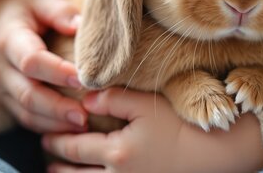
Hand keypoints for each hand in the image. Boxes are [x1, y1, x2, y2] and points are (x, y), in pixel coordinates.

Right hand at [0, 0, 86, 132]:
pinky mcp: (5, 101)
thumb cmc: (17, 10)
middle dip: (57, 108)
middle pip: (28, 95)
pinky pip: (25, 120)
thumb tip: (80, 25)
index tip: (83, 77)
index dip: (57, 71)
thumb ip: (59, 11)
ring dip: (55, 123)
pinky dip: (47, 128)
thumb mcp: (36, 0)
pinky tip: (71, 130)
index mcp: (9, 40)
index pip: (31, 60)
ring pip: (26, 113)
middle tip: (86, 115)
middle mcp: (0, 70)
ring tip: (84, 126)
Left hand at [42, 88, 262, 172]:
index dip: (56, 142)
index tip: (46, 135)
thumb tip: (85, 97)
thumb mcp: (147, 105)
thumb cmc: (181, 125)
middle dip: (56, 164)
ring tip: (58, 170)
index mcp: (116, 153)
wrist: (216, 152)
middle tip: (46, 155)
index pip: (73, 148)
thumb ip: (114, 98)